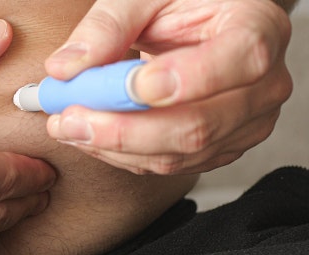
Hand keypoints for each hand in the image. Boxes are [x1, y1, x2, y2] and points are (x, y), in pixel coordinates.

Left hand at [44, 0, 292, 173]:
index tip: (130, 85)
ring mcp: (245, 124)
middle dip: (124, 129)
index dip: (186, 79)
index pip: (241, 59)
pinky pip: (169, 164)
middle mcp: (263, 85)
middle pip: (200, 124)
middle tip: (71, 119)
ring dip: (114, 146)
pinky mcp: (220, 148)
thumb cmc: (183, 4)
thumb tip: (66, 67)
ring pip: (178, 154)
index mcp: (258, 28)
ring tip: (68, 126)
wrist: (202, 24)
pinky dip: (122, 154)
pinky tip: (92, 136)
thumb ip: (108, 26)